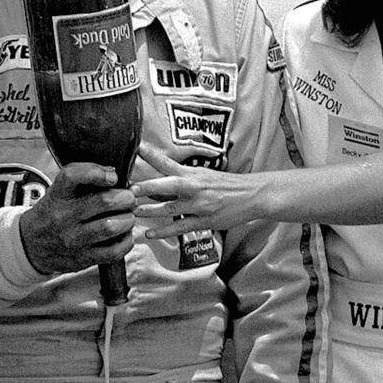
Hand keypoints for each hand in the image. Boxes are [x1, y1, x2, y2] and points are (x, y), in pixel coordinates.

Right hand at [18, 161, 135, 275]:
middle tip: (129, 198)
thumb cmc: (53, 212)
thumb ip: (84, 180)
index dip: (97, 172)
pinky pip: (114, 251)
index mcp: (58, 195)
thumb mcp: (59, 191)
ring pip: (111, 226)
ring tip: (127, 216)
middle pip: (103, 201)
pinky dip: (126, 241)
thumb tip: (118, 177)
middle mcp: (63, 216)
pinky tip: (124, 235)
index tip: (112, 176)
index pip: (73, 176)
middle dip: (126, 198)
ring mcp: (73, 240)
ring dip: (128, 219)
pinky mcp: (83, 259)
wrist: (31, 245)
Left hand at [134, 145, 264, 235]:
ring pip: (170, 209)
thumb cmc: (225, 184)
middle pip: (168, 185)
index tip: (137, 149)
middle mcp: (194, 187)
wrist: (251, 195)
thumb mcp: (203, 174)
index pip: (168, 162)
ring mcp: (199, 205)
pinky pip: (180, 227)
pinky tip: (150, 234)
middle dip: (148, 187)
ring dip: (151, 212)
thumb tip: (158, 178)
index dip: (153, 155)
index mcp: (193, 174)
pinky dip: (164, 231)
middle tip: (131, 189)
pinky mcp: (204, 221)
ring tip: (135, 213)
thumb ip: (181, 176)